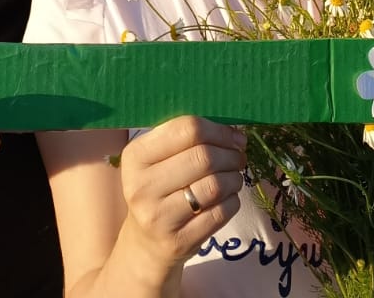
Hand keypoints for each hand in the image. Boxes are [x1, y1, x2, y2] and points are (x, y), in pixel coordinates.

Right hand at [116, 116, 246, 266]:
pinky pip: (221, 212)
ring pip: (215, 185)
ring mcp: (159, 217)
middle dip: (230, 154)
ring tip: (233, 177)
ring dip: (234, 177)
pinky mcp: (179, 240)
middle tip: (238, 157)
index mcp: (136, 156)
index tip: (234, 136)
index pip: (186, 130)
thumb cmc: (159, 189)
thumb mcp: (158, 159)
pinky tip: (227, 198)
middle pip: (203, 157)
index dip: (219, 130)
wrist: (147, 243)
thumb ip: (186, 139)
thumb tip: (233, 131)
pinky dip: (233, 200)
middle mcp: (142, 186)